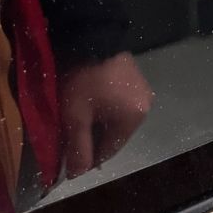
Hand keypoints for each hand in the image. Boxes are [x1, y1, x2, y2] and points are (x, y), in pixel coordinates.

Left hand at [60, 51, 153, 177]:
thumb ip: (78, 149)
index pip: (109, 151)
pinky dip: (106, 107)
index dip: (87, 157)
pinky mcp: (137, 78)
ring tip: (80, 115)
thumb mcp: (76, 117)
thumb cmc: (85, 80)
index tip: (68, 155)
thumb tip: (78, 175)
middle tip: (71, 133)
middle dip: (93, 138)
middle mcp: (145, 106)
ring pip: (117, 119)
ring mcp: (143, 90)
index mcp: (134, 119)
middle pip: (115, 134)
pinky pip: (121, 103)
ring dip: (99, 122)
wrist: (94, 36)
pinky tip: (91, 101)